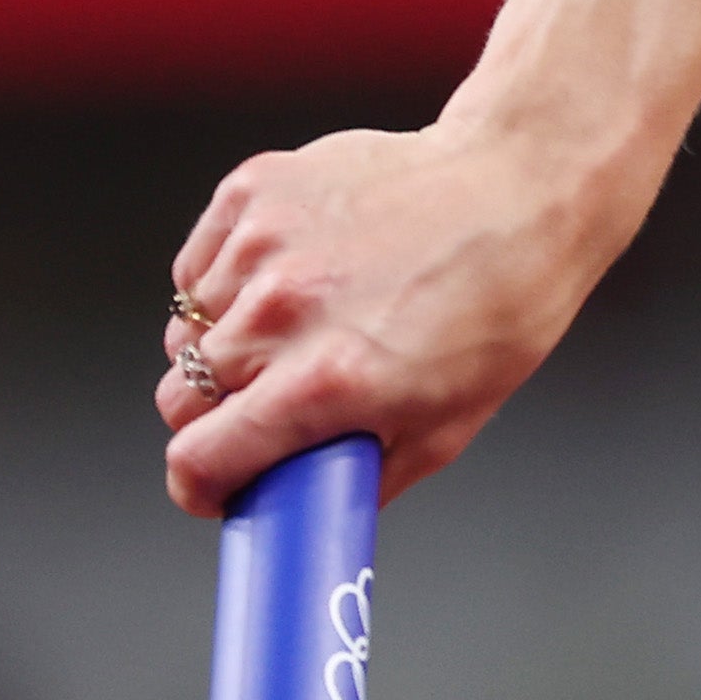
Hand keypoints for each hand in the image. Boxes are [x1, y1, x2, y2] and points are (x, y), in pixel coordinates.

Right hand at [155, 120, 619, 517]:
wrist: (520, 189)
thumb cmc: (501, 305)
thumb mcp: (449, 425)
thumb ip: (360, 476)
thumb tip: (303, 510)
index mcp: (327, 380)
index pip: (200, 456)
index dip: (201, 485)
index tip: (213, 488)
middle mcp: (283, 312)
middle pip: (181, 398)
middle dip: (215, 419)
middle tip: (267, 409)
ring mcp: (262, 246)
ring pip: (187, 331)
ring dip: (226, 344)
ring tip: (301, 328)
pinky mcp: (253, 191)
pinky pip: (199, 267)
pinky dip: (228, 284)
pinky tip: (291, 278)